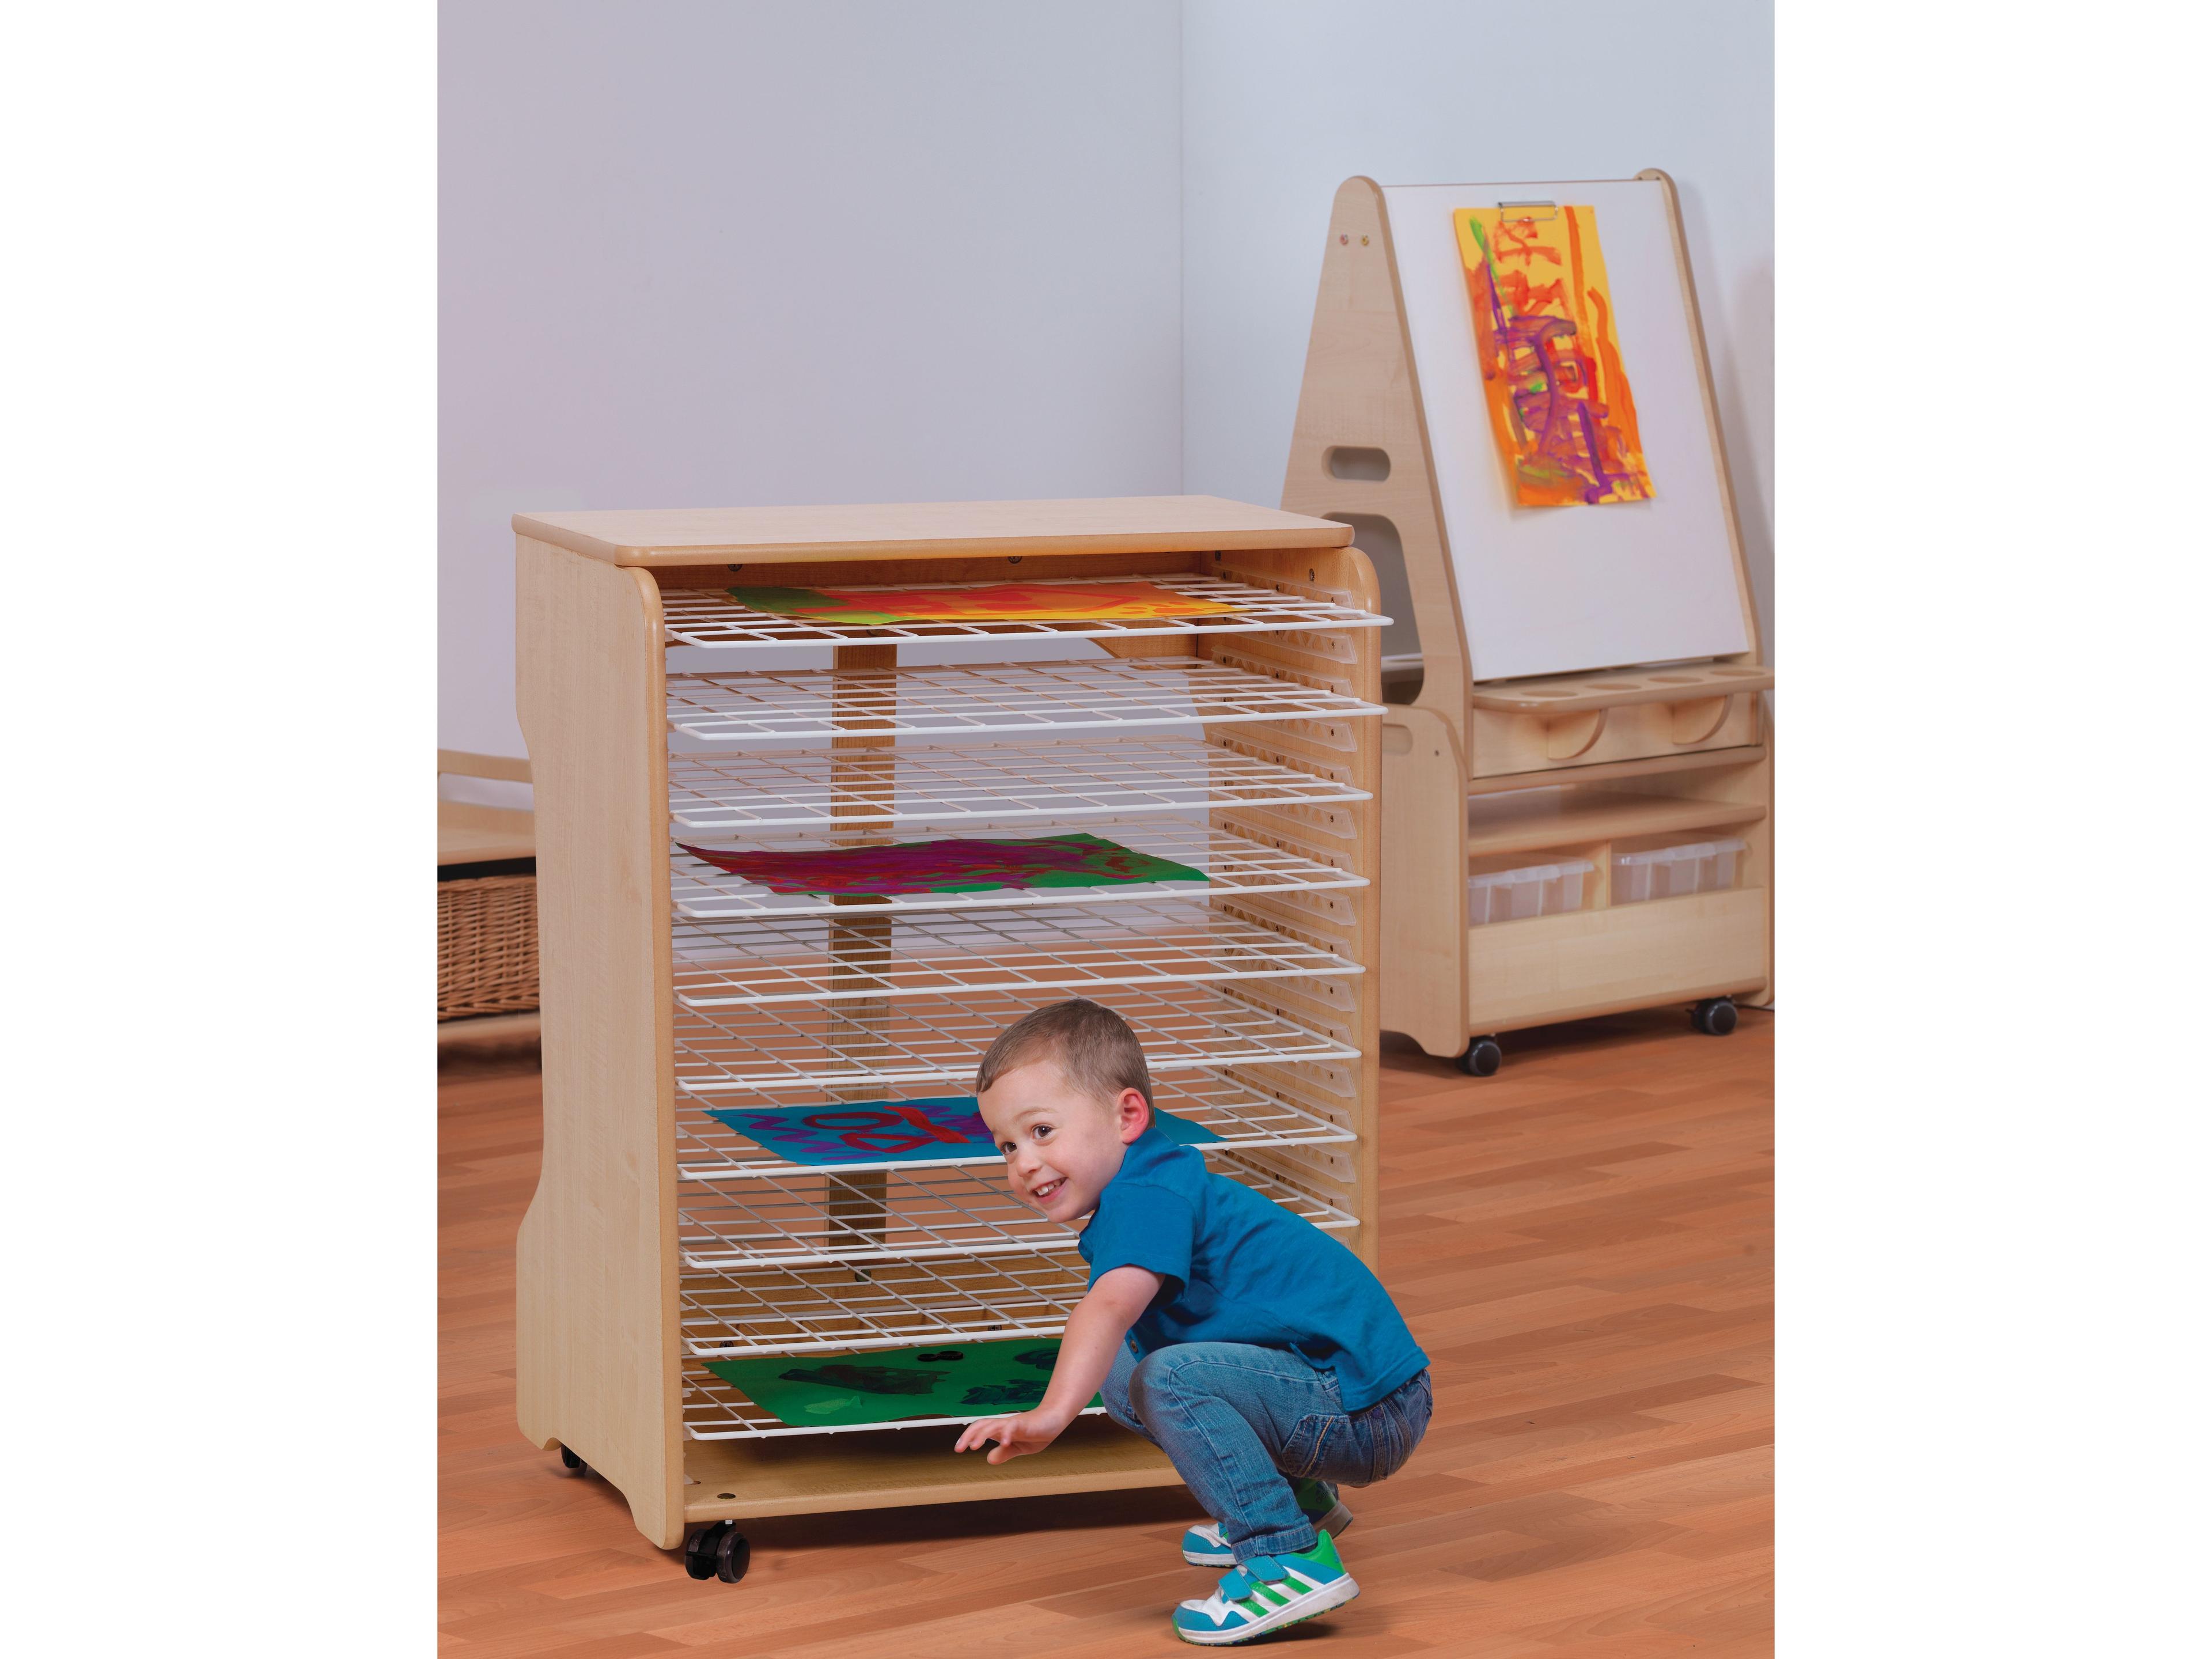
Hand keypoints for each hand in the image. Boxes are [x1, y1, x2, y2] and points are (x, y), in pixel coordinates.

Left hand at [953, 1404, 1070, 1462]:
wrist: (1054, 1419)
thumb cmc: (1036, 1432)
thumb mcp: (1018, 1447)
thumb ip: (1004, 1453)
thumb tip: (988, 1459)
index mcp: (1001, 1430)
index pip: (980, 1429)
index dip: (968, 1437)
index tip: (958, 1449)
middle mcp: (1004, 1424)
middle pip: (982, 1424)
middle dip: (969, 1435)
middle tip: (959, 1449)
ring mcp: (1014, 1423)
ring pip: (994, 1425)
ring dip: (982, 1435)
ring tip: (974, 1446)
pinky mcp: (1025, 1423)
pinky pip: (1013, 1427)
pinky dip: (1007, 1434)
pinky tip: (1004, 1443)